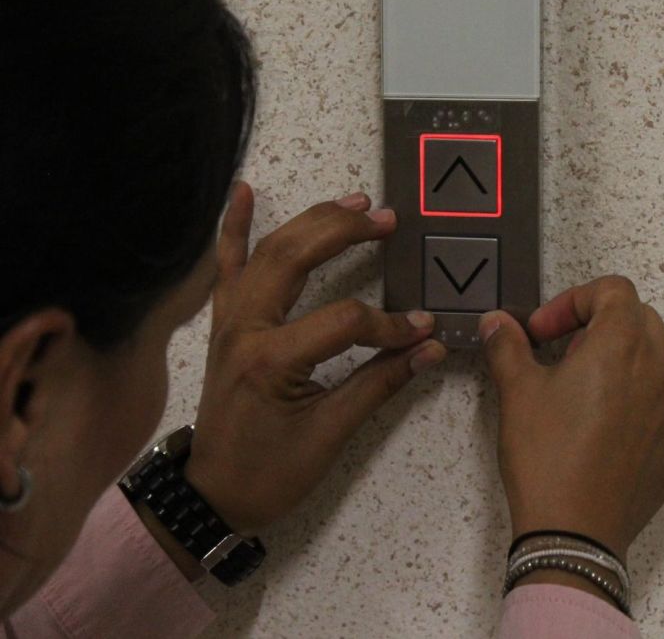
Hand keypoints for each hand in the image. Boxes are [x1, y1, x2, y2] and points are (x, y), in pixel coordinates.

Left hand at [185, 183, 445, 535]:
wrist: (213, 492)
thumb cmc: (271, 472)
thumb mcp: (331, 434)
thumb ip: (381, 383)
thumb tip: (431, 348)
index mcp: (271, 359)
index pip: (343, 321)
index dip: (389, 325)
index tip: (421, 331)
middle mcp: (244, 327)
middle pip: (294, 259)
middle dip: (344, 232)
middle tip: (386, 219)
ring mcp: (229, 320)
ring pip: (267, 252)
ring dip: (310, 221)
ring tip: (352, 201)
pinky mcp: (225, 321)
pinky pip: (226, 266)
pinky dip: (234, 227)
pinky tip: (243, 191)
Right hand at [480, 275, 663, 562]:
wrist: (573, 530)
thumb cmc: (546, 456)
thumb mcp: (516, 391)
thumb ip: (507, 345)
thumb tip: (496, 323)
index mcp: (621, 344)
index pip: (612, 290)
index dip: (572, 300)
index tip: (542, 331)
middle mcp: (660, 368)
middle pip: (639, 318)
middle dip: (599, 324)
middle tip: (562, 352)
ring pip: (660, 360)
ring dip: (626, 360)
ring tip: (588, 389)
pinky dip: (658, 406)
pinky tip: (631, 423)